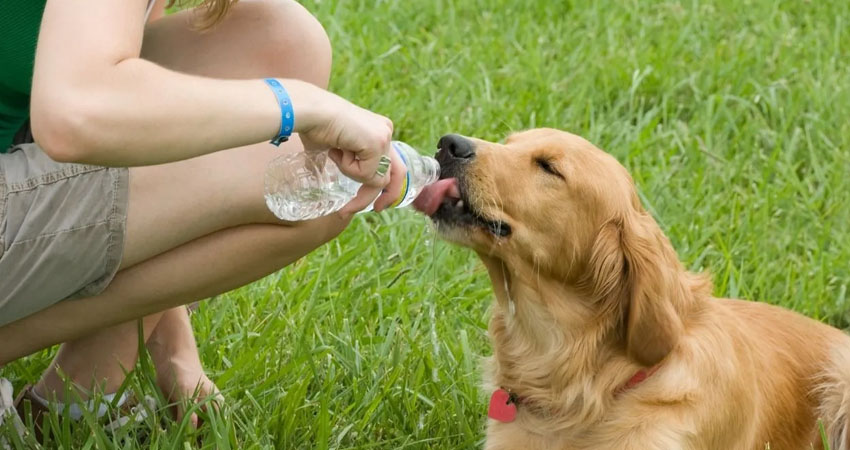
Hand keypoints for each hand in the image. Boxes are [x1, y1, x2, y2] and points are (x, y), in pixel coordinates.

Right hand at [291, 82, 405, 213]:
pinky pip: (365, 174)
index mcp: (379, 130)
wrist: (310, 112)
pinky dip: (348, 168)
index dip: (386, 186)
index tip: (376, 204)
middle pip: (396, 174)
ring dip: (351, 174)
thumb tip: (328, 183)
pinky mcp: (377, 143)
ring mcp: (384, 136)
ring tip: (335, 154)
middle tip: (377, 210)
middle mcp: (385, 131)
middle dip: (387, 196)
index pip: (391, 165)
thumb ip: (343, 163)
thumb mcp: (335, 150)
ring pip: (376, 178)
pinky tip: (338, 149)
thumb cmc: (315, 126)